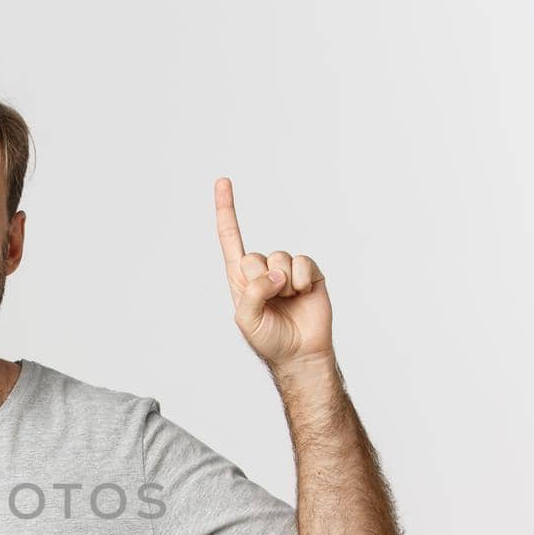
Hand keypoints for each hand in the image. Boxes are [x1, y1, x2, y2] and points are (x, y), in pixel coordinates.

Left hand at [214, 177, 332, 368]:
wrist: (300, 352)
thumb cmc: (269, 338)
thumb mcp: (247, 319)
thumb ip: (252, 293)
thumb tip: (276, 273)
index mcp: (242, 278)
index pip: (230, 238)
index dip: (226, 210)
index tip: (222, 181)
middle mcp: (263, 270)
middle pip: (255, 256)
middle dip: (262, 281)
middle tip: (272, 301)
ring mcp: (287, 270)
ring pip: (280, 258)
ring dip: (284, 284)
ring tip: (288, 300)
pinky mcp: (310, 273)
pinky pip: (303, 263)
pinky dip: (302, 280)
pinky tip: (303, 294)